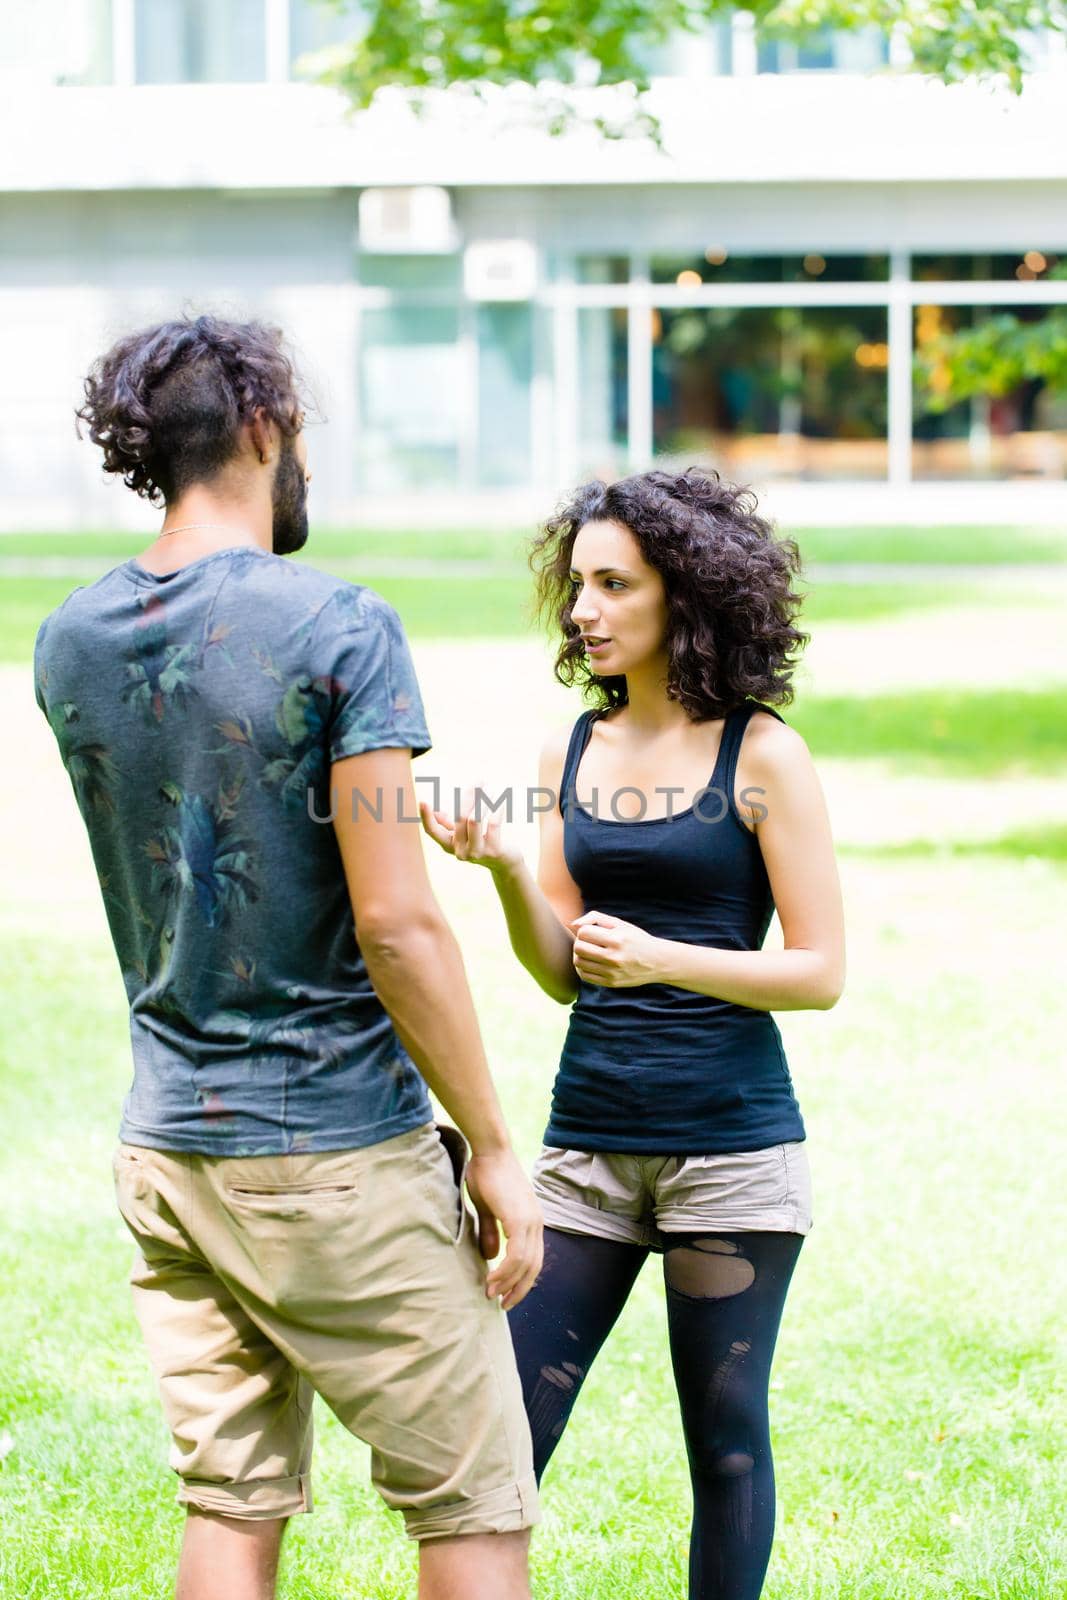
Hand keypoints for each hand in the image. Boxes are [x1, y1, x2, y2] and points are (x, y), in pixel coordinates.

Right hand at [419, 783, 523, 874]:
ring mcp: (476, 852)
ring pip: (475, 819)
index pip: (432, 831)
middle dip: (469, 796)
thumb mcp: (463, 834)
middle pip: (459, 817)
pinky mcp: (493, 851)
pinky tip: (501, 799)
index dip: (426, 817)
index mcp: (449, 845)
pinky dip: (496, 808)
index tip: (422, 801)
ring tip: (490, 788)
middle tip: (479, 780)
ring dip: (483, 800)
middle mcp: (460, 851)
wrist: (504, 862)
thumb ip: (449, 824)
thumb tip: (435, 811)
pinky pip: (493, 823)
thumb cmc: (481, 842)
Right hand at [464, 1148, 543, 1309]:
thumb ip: (490, 1231)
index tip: (506, 1295)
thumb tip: (491, 1255)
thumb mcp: (487, 1209)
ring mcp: (530, 1220)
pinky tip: (491, 1279)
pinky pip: (516, 1254)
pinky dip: (505, 1270)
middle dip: (518, 1289)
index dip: (521, 1280)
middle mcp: (536, 1223)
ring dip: (508, 1283)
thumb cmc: (486, 1175)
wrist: (489, 1151)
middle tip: (502, 1304)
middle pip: (533, 1267)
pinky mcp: (519, 1219)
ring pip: (525, 1264)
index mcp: (531, 1221)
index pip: (533, 1259)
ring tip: (491, 1294)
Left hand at [570, 911, 666, 987]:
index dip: (584, 930)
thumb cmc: (636, 939)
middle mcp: (614, 957)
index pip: (583, 933)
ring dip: (580, 955)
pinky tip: (591, 962)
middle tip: (588, 942)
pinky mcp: (611, 983)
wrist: (658, 962)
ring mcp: (612, 972)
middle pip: (578, 948)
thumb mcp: (620, 923)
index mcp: (617, 939)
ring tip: (589, 952)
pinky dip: (583, 968)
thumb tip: (573, 924)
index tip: (592, 932)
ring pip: (578, 962)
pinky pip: (584, 976)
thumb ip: (596, 918)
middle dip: (579, 942)